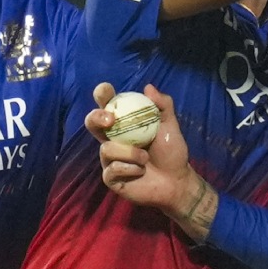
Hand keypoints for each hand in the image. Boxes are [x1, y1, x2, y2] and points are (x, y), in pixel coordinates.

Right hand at [88, 83, 201, 218]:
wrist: (176, 180)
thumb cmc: (171, 151)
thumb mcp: (170, 126)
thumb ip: (163, 106)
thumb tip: (148, 88)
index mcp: (124, 123)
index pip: (107, 104)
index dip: (102, 95)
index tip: (106, 91)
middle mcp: (112, 138)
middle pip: (91, 122)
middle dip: (96, 117)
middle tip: (110, 120)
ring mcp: (109, 158)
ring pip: (107, 149)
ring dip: (129, 153)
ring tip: (145, 158)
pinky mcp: (110, 177)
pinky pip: (112, 169)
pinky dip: (130, 168)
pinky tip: (140, 171)